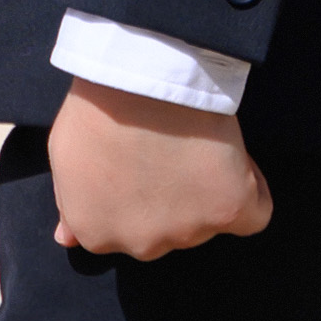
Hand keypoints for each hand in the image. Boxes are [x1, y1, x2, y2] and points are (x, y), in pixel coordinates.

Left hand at [45, 77, 275, 259]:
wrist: (136, 75)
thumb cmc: (96, 106)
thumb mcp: (65, 155)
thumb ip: (71, 202)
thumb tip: (69, 240)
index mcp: (98, 232)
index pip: (125, 229)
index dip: (136, 192)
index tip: (140, 159)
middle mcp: (142, 244)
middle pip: (167, 230)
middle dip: (168, 196)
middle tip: (166, 147)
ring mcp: (188, 231)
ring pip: (207, 220)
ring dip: (205, 187)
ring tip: (193, 139)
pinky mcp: (229, 209)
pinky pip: (255, 214)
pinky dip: (252, 188)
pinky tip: (234, 160)